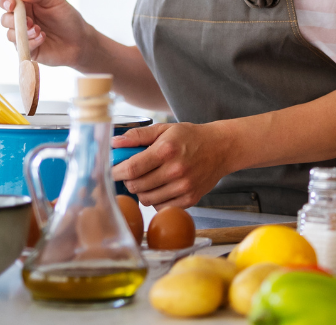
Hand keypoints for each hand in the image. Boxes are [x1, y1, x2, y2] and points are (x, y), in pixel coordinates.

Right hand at [0, 0, 91, 68]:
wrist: (80, 40)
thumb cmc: (67, 17)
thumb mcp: (57, 0)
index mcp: (24, 4)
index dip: (2, 0)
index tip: (11, 4)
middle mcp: (20, 19)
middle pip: (4, 18)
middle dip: (13, 21)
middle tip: (31, 22)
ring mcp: (22, 35)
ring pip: (10, 34)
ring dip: (24, 33)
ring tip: (40, 31)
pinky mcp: (27, 49)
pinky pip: (21, 47)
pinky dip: (31, 42)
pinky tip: (43, 38)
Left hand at [111, 122, 238, 208]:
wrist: (222, 148)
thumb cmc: (191, 137)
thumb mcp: (165, 129)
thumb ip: (138, 136)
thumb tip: (114, 143)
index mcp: (167, 150)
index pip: (131, 168)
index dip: (116, 172)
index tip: (112, 171)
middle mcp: (176, 170)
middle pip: (136, 186)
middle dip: (128, 181)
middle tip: (132, 173)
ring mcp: (184, 187)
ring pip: (146, 199)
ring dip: (141, 191)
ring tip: (148, 179)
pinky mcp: (190, 199)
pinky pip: (161, 206)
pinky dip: (156, 199)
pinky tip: (162, 187)